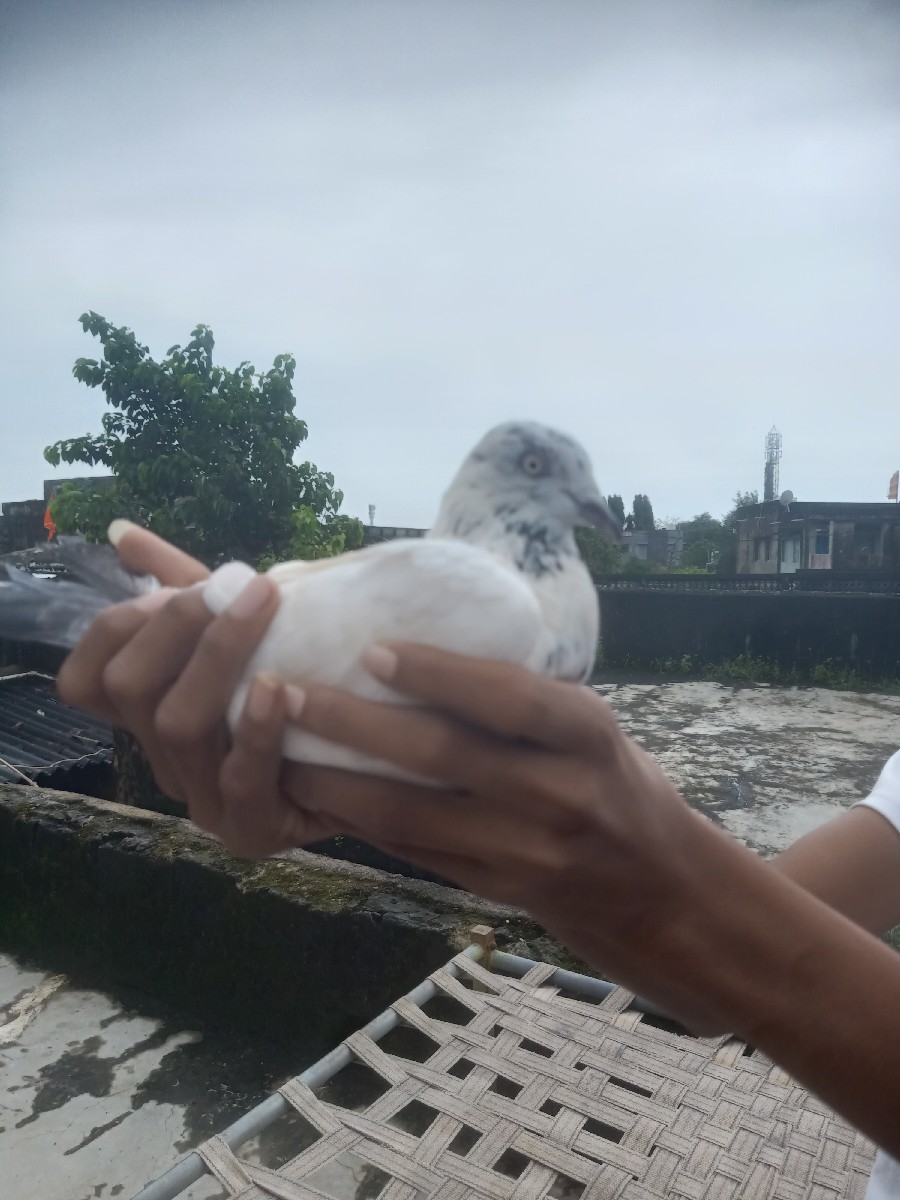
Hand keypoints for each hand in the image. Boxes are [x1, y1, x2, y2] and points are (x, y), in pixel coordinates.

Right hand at [56, 525, 430, 856]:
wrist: (378, 764)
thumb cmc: (302, 687)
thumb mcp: (244, 632)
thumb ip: (184, 586)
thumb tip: (123, 532)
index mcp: (152, 720)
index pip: (88, 679)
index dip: (117, 627)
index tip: (173, 586)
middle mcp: (165, 762)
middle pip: (131, 689)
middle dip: (177, 624)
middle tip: (235, 584)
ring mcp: (204, 801)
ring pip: (178, 725)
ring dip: (219, 656)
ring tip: (261, 606)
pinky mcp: (253, 829)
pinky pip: (241, 777)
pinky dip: (256, 728)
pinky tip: (278, 687)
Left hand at [280, 642, 740, 1029]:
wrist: (652, 885)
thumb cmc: (610, 779)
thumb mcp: (589, 726)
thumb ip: (523, 698)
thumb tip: (425, 636)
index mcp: (587, 735)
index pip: (507, 698)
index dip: (438, 674)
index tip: (372, 649)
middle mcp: (559, 795)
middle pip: (442, 756)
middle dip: (356, 723)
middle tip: (289, 689)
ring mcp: (525, 852)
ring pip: (411, 815)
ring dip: (337, 781)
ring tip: (280, 749)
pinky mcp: (493, 890)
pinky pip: (413, 852)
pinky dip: (360, 822)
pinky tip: (318, 795)